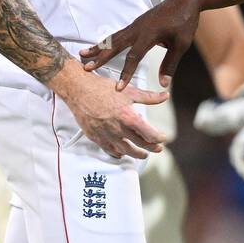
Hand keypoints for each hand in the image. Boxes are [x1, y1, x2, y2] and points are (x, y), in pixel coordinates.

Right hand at [53, 68, 168, 158]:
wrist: (79, 90)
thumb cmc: (102, 88)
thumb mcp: (129, 90)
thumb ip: (149, 96)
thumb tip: (165, 96)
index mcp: (128, 117)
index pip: (149, 134)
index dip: (158, 138)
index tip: (162, 138)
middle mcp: (118, 129)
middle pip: (139, 144)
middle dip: (150, 148)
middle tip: (157, 149)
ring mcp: (106, 135)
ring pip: (125, 151)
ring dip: (136, 154)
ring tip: (142, 154)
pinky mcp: (96, 137)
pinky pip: (109, 150)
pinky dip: (117, 153)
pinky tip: (121, 154)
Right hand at [79, 0, 204, 88]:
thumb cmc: (185, 21)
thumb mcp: (182, 44)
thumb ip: (170, 64)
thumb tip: (163, 84)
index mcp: (149, 34)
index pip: (134, 57)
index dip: (125, 73)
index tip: (117, 88)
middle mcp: (138, 28)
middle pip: (115, 45)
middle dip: (100, 57)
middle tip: (85, 67)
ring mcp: (136, 24)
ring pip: (113, 38)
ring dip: (98, 47)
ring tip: (82, 54)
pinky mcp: (137, 23)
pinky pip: (118, 34)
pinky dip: (107, 41)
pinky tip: (100, 46)